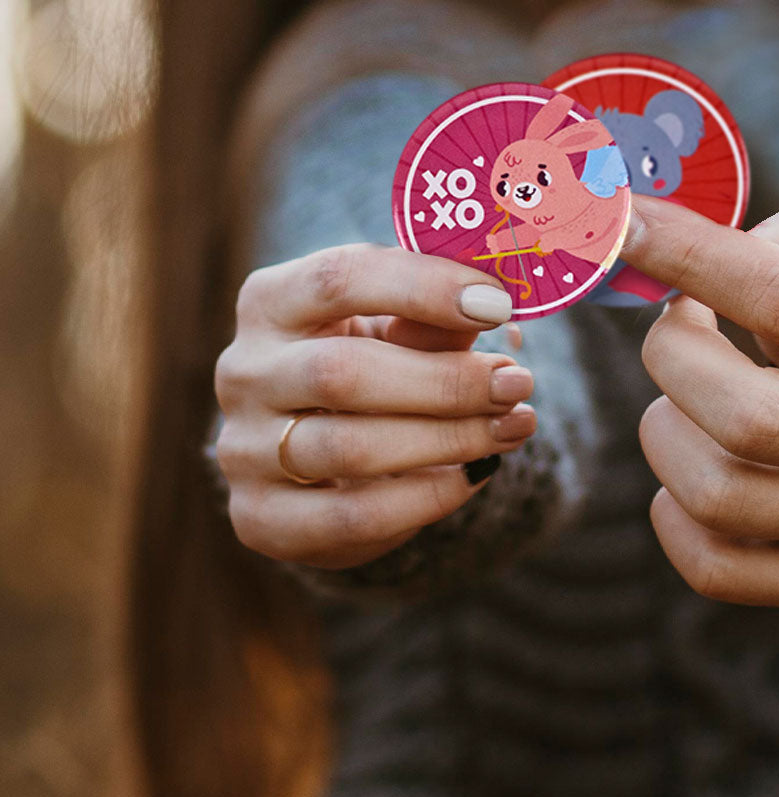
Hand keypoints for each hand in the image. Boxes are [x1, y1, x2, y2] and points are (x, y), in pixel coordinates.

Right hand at [214, 244, 535, 568]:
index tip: (498, 304)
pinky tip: (475, 474)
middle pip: (342, 374)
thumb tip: (494, 312)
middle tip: (518, 384)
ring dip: (449, 439)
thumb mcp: (398, 332)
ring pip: (350, 449)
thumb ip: (436, 323)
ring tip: (513, 427)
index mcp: (271, 302)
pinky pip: (353, 516)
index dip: (424, 288)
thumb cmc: (369, 368)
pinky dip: (427, 497)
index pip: (338, 278)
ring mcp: (243, 449)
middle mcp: (244, 371)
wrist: (317, 458)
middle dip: (446, 381)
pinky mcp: (260, 517)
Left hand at [620, 197, 778, 607]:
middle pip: (746, 419)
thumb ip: (778, 242)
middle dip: (672, 357)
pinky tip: (691, 465)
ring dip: (666, 433)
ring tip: (686, 402)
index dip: (692, 258)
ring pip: (717, 497)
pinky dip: (671, 515)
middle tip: (675, 329)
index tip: (626, 223)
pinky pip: (715, 569)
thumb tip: (669, 254)